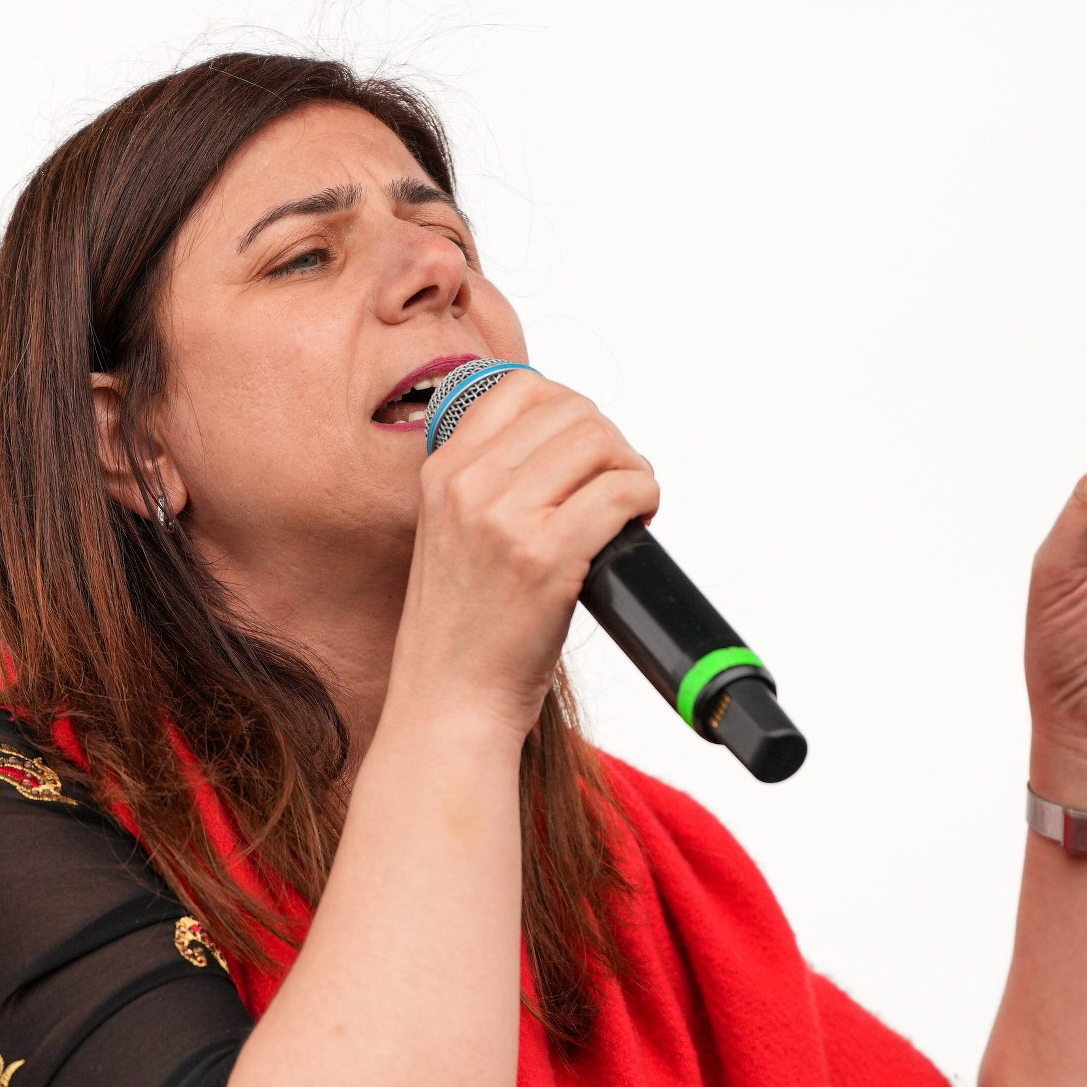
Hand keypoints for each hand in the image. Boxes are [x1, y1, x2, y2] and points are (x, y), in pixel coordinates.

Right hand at [394, 372, 658, 739]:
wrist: (450, 700)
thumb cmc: (462, 628)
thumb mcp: (450, 533)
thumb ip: (488, 482)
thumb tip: (566, 441)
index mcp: (443, 470)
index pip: (520, 386)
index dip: (568, 409)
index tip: (583, 449)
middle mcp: (469, 486)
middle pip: (571, 410)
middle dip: (608, 441)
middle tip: (615, 482)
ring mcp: (507, 520)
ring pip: (600, 443)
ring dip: (631, 468)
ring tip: (628, 504)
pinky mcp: (547, 558)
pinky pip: (620, 492)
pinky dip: (643, 498)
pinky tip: (638, 521)